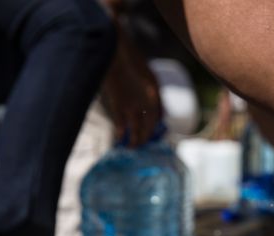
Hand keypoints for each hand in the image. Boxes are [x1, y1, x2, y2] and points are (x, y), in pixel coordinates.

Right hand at [102, 31, 161, 146]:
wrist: (115, 50)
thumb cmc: (128, 59)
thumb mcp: (148, 74)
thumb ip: (153, 92)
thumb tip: (159, 112)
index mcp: (155, 93)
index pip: (158, 118)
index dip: (153, 129)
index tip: (149, 135)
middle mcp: (148, 102)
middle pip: (149, 127)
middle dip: (144, 138)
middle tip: (140, 145)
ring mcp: (134, 104)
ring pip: (137, 130)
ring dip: (134, 141)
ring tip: (130, 147)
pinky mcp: (119, 104)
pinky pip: (122, 125)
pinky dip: (120, 133)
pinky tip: (118, 139)